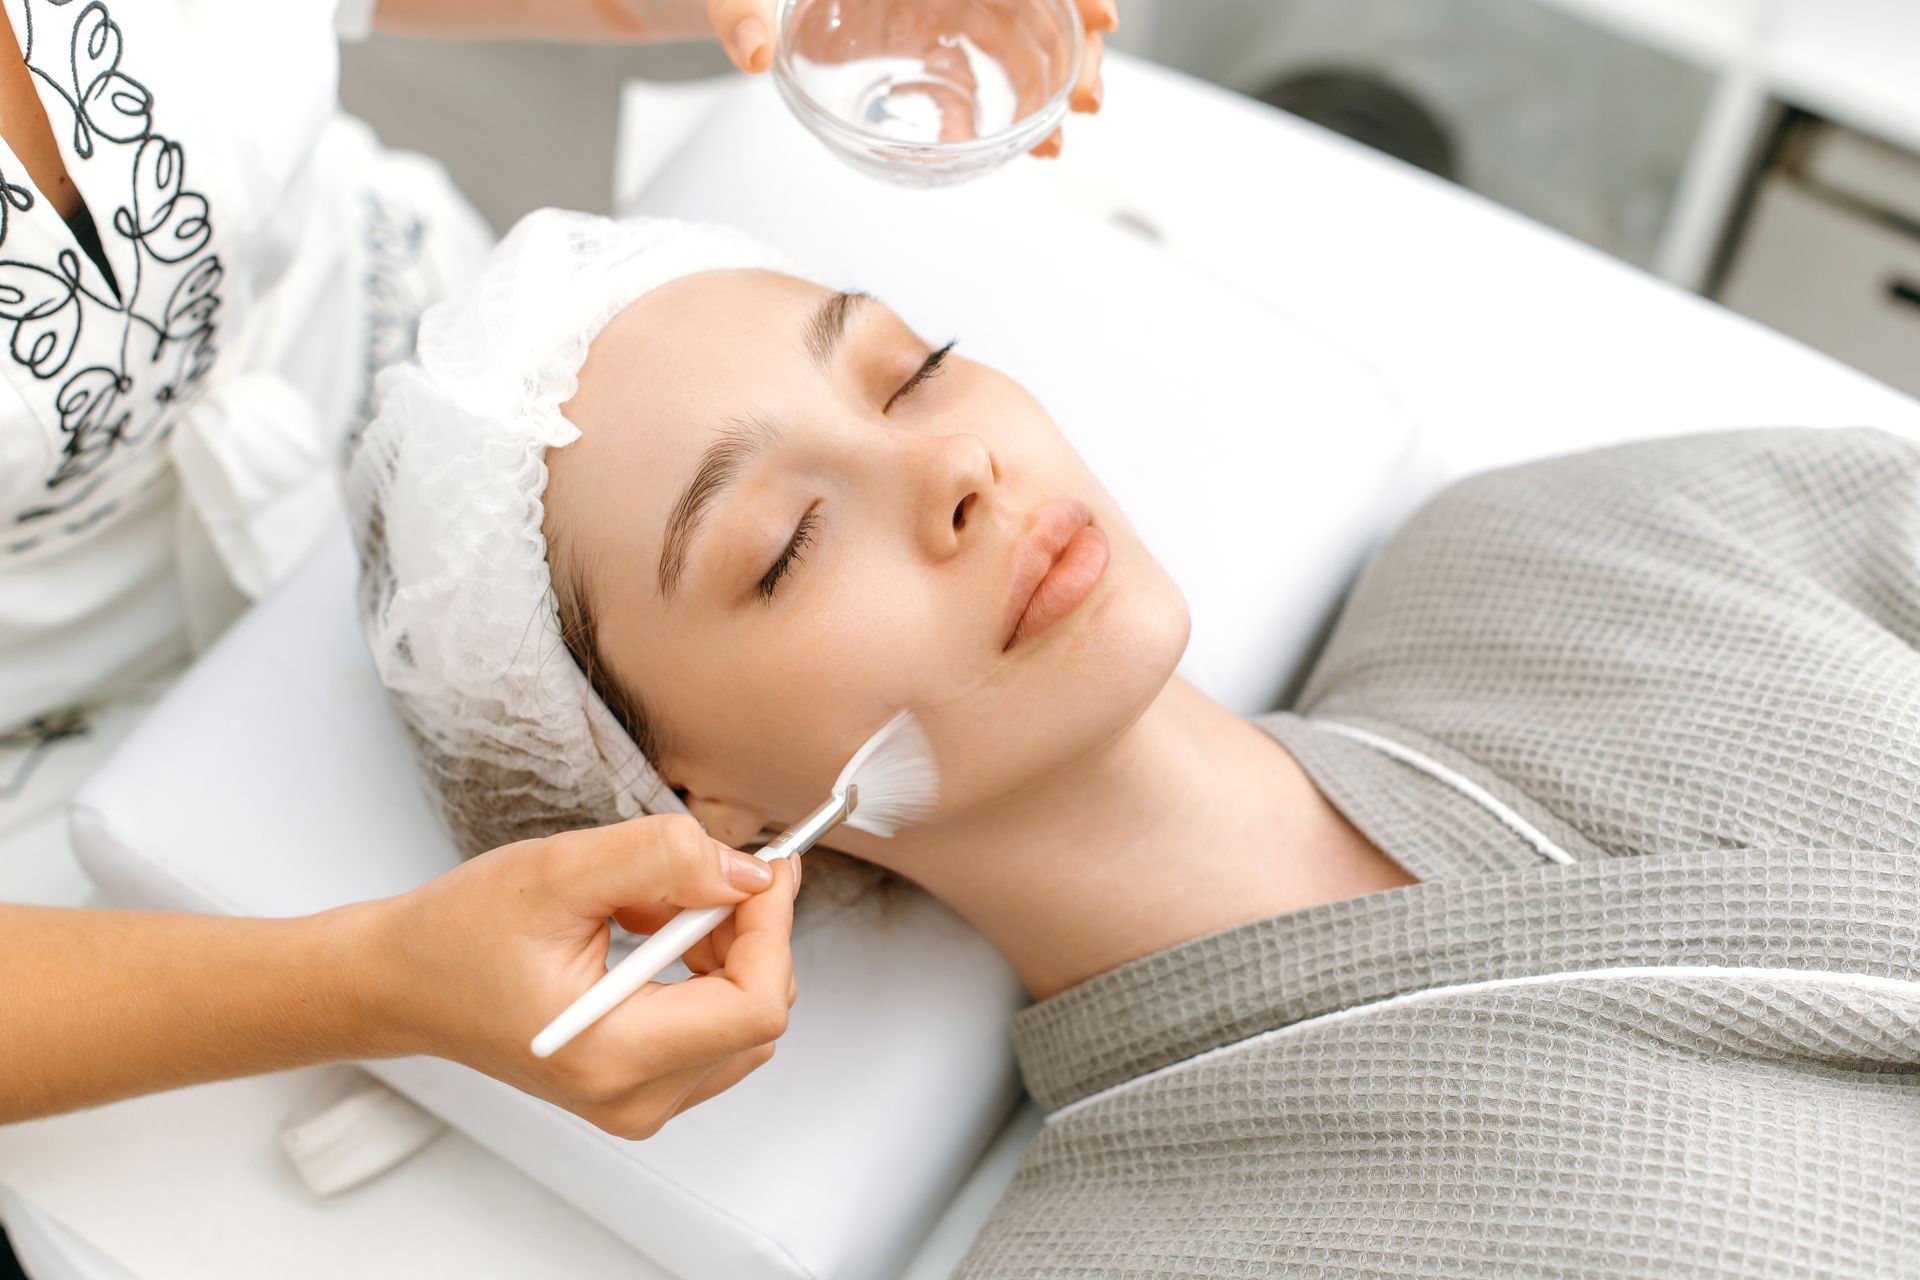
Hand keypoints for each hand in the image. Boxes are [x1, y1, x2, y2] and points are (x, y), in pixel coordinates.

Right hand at [360, 814, 799, 1139]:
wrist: (403, 983)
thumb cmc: (460, 934)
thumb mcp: (559, 870)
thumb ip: (662, 860)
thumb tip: (749, 876)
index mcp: (612, 1056)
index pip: (755, 1006)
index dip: (772, 928)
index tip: (764, 869)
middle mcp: (634, 1098)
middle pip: (758, 1013)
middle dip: (746, 932)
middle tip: (701, 872)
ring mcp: (639, 1102)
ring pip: (744, 1017)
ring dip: (723, 947)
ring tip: (649, 907)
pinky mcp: (639, 1087)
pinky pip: (715, 1026)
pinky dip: (703, 969)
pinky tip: (650, 934)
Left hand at [701, 0, 1117, 158]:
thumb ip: (734, 10)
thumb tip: (747, 54)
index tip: (1099, 13)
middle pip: (1023, 1)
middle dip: (1067, 48)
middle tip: (1088, 101)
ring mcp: (924, 0)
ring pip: (1007, 38)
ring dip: (1042, 89)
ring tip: (1054, 144)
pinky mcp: (912, 32)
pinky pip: (968, 69)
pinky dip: (993, 108)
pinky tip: (1007, 151)